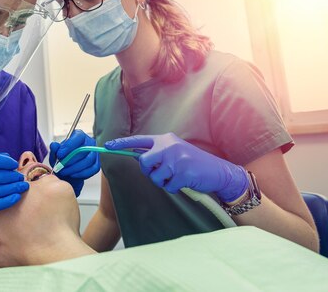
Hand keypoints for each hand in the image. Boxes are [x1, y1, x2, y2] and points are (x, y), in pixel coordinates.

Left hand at [49, 130, 99, 196]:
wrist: (67, 169)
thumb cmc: (62, 158)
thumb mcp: (56, 153)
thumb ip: (54, 149)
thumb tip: (54, 145)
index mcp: (79, 135)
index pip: (78, 137)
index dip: (69, 146)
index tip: (59, 154)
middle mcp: (89, 142)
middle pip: (83, 150)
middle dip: (70, 160)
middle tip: (60, 166)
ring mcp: (95, 153)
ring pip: (88, 161)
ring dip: (74, 168)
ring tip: (64, 171)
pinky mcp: (96, 164)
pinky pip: (92, 170)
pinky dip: (81, 174)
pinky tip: (72, 175)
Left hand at [105, 133, 247, 201]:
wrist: (219, 172)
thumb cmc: (195, 164)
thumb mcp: (176, 151)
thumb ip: (158, 153)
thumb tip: (138, 158)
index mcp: (165, 140)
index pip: (139, 140)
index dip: (122, 144)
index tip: (107, 146)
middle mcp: (169, 146)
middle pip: (144, 162)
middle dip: (149, 171)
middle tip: (162, 172)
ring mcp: (176, 159)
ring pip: (155, 177)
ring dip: (164, 181)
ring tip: (177, 176)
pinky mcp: (183, 173)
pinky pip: (167, 186)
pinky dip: (174, 188)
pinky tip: (184, 182)